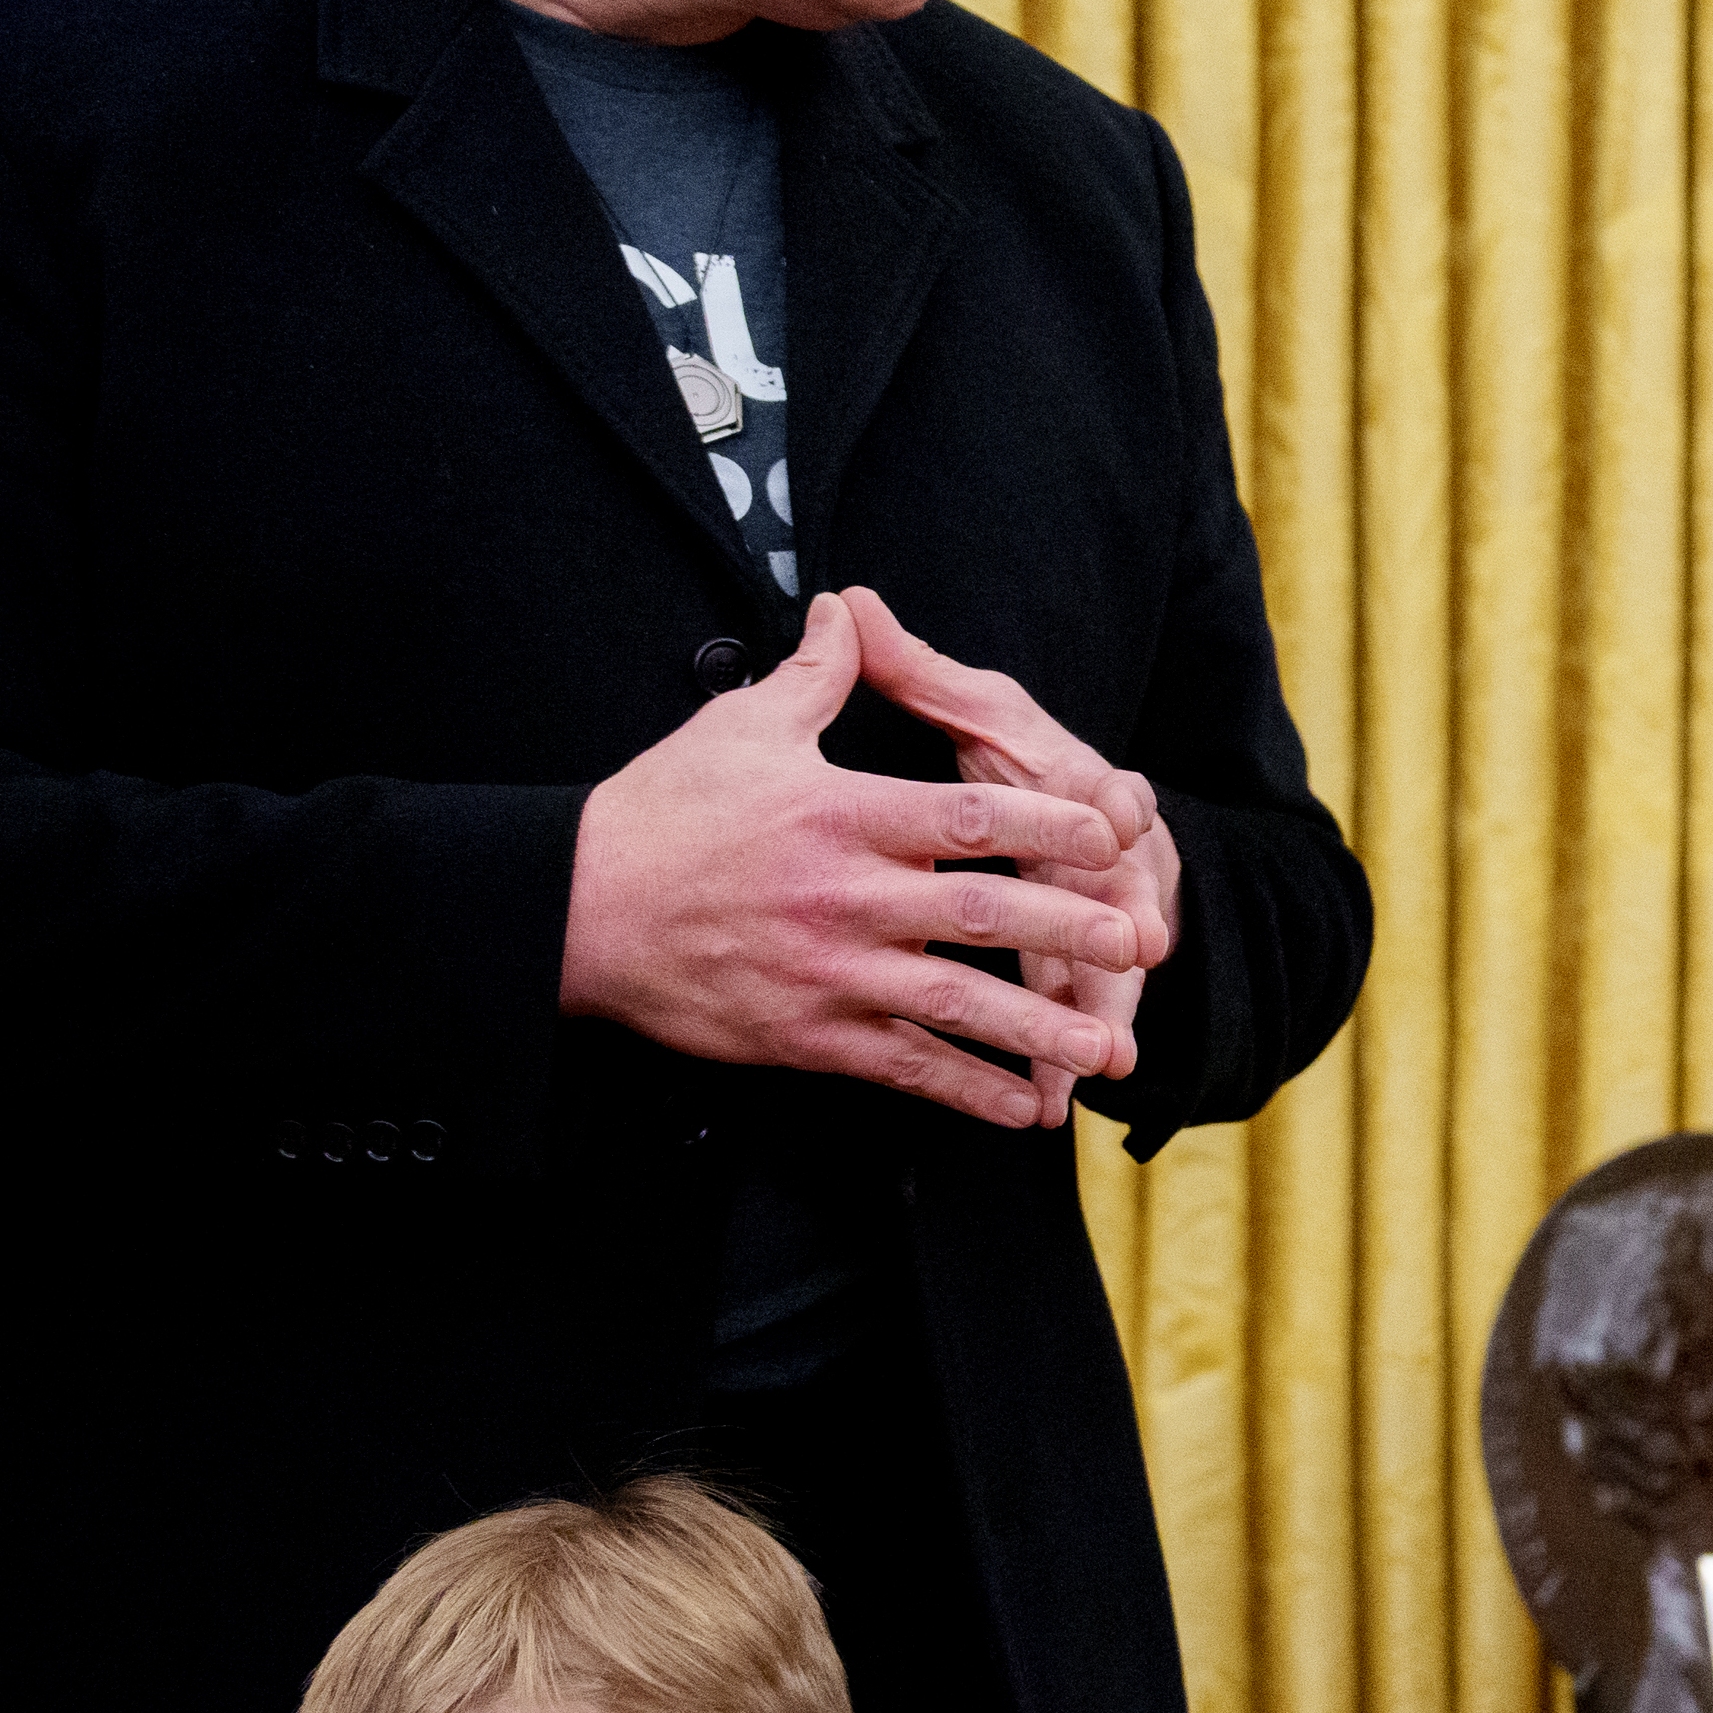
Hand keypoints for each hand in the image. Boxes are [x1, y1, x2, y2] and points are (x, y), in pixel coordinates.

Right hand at [561, 597, 1147, 1127]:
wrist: (574, 910)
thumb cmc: (661, 812)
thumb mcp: (741, 725)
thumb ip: (816, 674)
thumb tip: (849, 607)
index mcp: (841, 815)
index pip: (967, 816)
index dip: (1048, 823)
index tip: (1113, 832)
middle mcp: (845, 897)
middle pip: (979, 911)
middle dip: (1066, 927)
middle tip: (1137, 938)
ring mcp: (828, 975)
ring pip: (953, 1004)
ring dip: (1038, 1029)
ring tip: (1109, 1048)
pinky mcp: (805, 1036)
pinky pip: (902, 1068)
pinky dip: (966, 1091)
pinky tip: (1024, 1105)